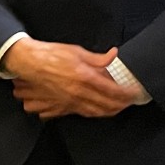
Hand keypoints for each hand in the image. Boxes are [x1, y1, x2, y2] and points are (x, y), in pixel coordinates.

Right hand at [3, 39, 141, 118]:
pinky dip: (97, 113)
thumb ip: (98, 58)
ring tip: (120, 107)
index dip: (127, 94)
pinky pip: (85, 113)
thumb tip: (114, 56)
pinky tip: (102, 110)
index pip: (113, 90)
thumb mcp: (76, 51)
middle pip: (108, 105)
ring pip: (98, 112)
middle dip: (123, 105)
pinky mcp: (65, 103)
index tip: (135, 92)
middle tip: (131, 101)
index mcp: (85, 77)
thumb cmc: (51, 54)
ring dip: (112, 111)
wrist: (30, 62)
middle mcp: (80, 92)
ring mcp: (72, 100)